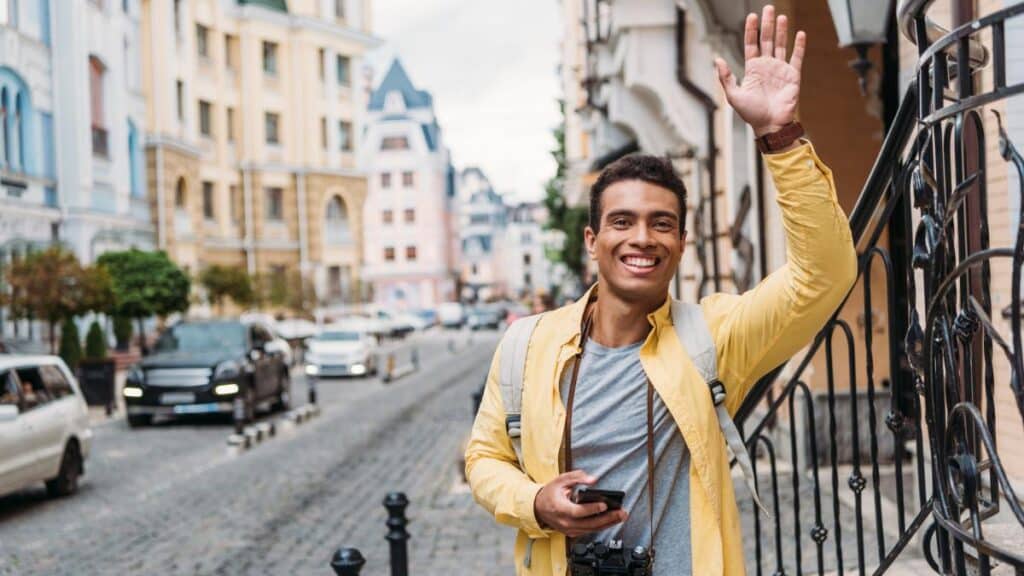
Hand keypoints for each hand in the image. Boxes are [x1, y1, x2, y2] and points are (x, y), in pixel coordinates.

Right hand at [533, 470, 627, 537]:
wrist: (538, 508)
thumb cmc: (550, 494)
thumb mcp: (561, 480)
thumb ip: (577, 477)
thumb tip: (592, 479)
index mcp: (560, 509)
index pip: (578, 511)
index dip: (592, 509)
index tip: (604, 505)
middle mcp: (565, 522)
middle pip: (589, 524)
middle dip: (607, 518)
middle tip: (621, 512)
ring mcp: (569, 529)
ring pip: (591, 529)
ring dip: (608, 523)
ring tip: (621, 516)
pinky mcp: (573, 532)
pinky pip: (589, 531)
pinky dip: (601, 526)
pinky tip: (611, 520)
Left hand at [714, 5, 804, 136]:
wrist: (770, 126)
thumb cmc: (751, 114)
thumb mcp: (733, 95)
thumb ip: (726, 77)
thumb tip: (717, 59)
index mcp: (752, 69)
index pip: (751, 44)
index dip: (751, 30)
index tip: (752, 16)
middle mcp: (767, 66)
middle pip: (766, 40)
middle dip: (767, 24)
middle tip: (768, 8)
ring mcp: (780, 70)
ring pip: (781, 45)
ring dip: (781, 31)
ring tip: (781, 16)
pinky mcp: (793, 76)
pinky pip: (796, 58)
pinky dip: (799, 46)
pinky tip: (800, 34)